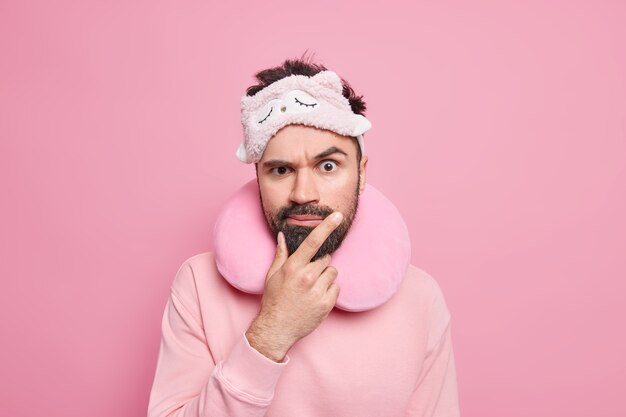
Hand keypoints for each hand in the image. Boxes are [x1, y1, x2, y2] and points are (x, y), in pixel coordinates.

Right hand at [245, 211, 342, 361]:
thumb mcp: (272, 275)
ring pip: (332, 272)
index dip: (326, 226)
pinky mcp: (326, 304)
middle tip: (309, 275)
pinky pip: (336, 288)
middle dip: (320, 263)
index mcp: (293, 267)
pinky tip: (317, 297)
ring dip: (325, 277)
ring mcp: (318, 291)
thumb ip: (280, 254)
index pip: (313, 241)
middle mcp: (307, 277)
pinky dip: (329, 290)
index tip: (337, 216)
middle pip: (326, 258)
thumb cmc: (273, 300)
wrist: (277, 328)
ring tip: (312, 287)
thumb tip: (282, 235)